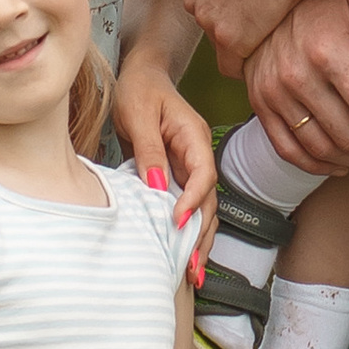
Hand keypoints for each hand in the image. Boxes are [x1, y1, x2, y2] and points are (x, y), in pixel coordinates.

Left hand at [110, 58, 215, 263]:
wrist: (142, 75)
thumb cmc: (140, 89)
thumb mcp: (139, 115)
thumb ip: (149, 151)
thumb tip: (157, 188)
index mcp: (194, 138)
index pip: (204, 175)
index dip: (193, 202)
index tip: (177, 223)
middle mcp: (198, 155)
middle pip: (208, 200)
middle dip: (202, 234)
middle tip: (192, 268)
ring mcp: (190, 166)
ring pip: (201, 208)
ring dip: (197, 239)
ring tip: (191, 273)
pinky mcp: (177, 174)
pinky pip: (186, 205)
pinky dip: (184, 229)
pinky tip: (179, 254)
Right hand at [246, 0, 348, 175]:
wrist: (260, 2)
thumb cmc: (317, 1)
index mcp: (325, 52)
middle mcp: (296, 78)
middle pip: (348, 135)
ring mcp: (273, 95)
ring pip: (321, 149)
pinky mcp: (259, 105)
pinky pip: (288, 150)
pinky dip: (318, 165)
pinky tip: (344, 163)